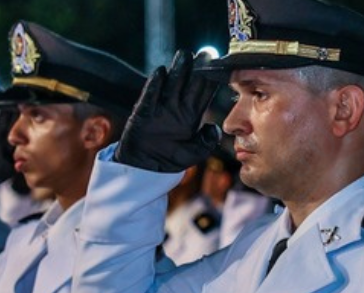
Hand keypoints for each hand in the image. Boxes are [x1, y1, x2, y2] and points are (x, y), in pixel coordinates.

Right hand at [115, 50, 220, 171]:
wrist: (143, 168)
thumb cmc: (167, 161)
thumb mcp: (192, 155)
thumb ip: (205, 143)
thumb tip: (213, 128)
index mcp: (191, 116)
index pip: (204, 93)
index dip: (212, 80)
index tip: (220, 67)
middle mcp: (177, 108)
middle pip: (189, 84)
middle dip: (197, 69)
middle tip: (205, 54)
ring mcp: (160, 108)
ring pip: (171, 84)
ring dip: (178, 70)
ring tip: (185, 55)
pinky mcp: (143, 112)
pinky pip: (150, 96)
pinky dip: (154, 85)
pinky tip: (160, 72)